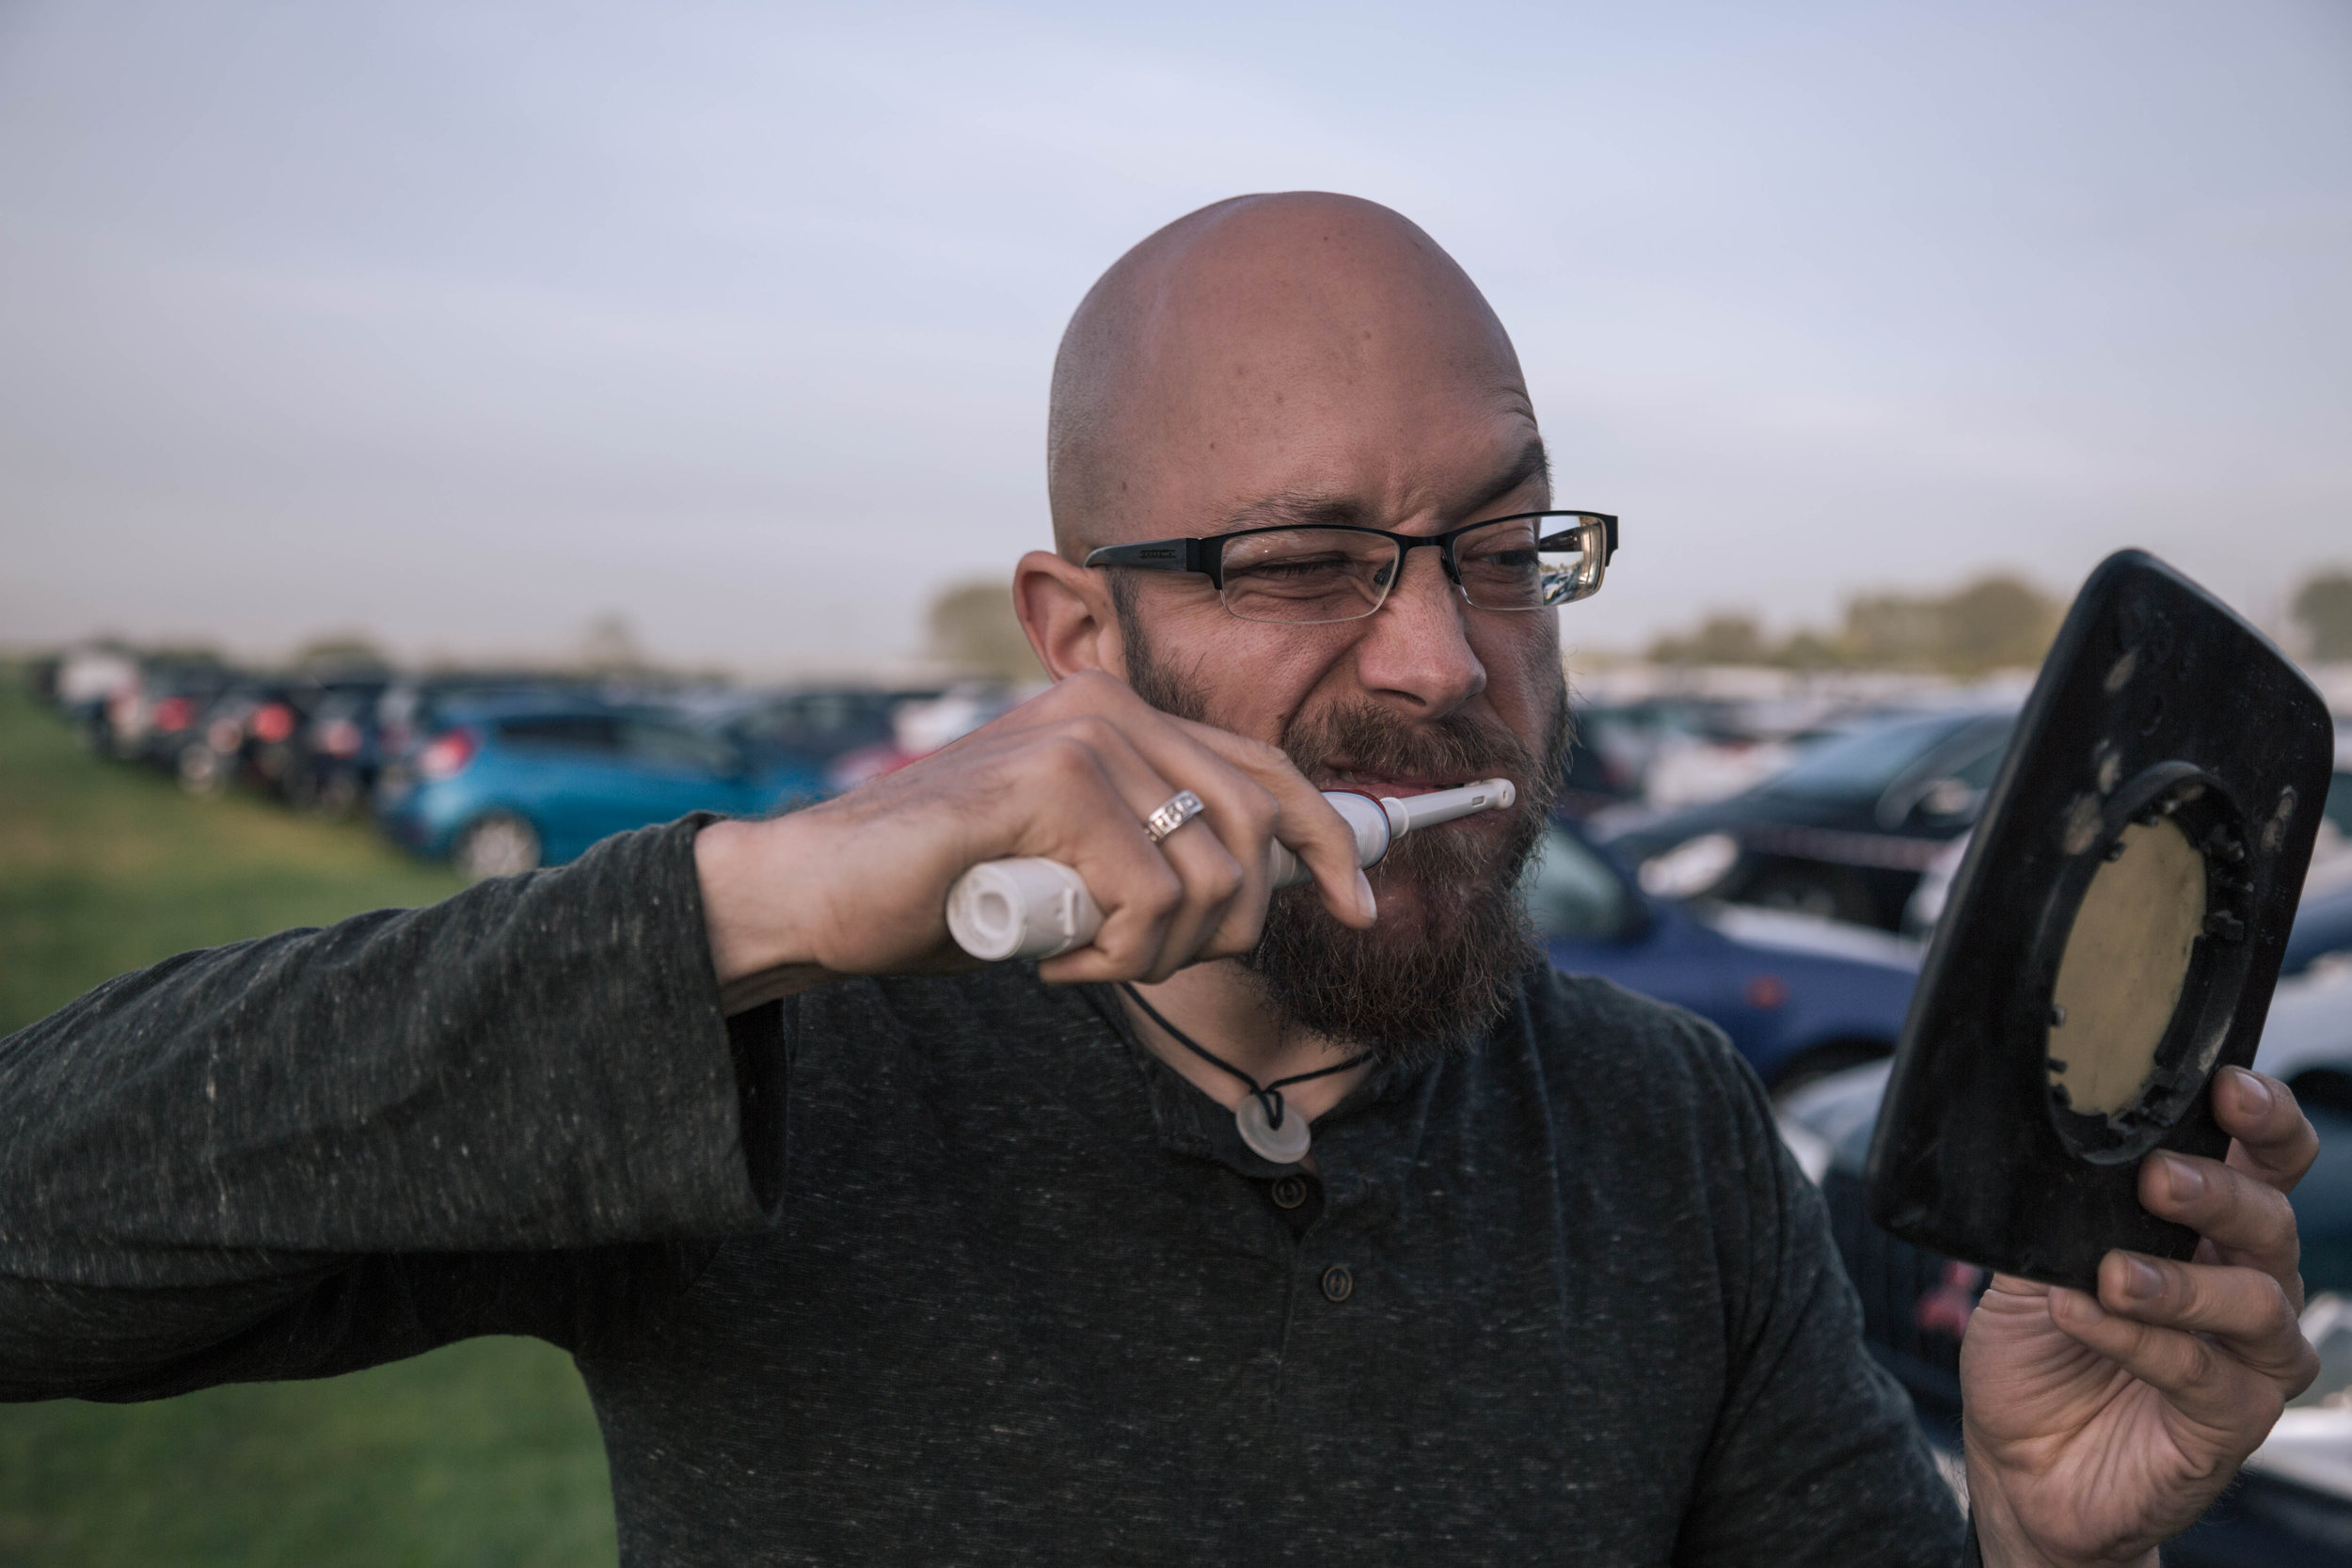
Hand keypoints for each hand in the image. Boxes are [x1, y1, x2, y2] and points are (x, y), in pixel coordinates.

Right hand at [693, 671, 1376, 1011]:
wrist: (822, 893)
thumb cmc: (949, 889)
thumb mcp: (1078, 863)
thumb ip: (1152, 850)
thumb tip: (1261, 886)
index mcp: (1124, 715)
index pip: (1269, 770)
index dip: (1332, 841)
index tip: (1360, 909)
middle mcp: (1112, 708)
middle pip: (1258, 829)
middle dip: (1232, 926)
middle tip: (1147, 962)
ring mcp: (1083, 736)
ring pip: (1210, 876)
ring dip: (1159, 955)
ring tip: (1081, 955)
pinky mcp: (1053, 779)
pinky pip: (1152, 899)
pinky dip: (1115, 956)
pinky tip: (1053, 954)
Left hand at [1961, 1065, 2321, 1567]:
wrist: (2017, 1467)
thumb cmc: (2037, 1356)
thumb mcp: (2025, 1264)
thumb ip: (2050, 1211)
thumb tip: (2038, 1145)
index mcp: (2206, 1233)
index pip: (2264, 1162)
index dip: (2263, 1120)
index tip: (2229, 1087)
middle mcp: (2244, 1286)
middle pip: (2271, 1220)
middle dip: (2219, 1192)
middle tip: (2158, 1179)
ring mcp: (2247, 1359)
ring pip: (2255, 1302)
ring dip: (2181, 1282)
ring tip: (2111, 1273)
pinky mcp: (2230, 1423)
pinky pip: (2203, 1375)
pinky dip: (2139, 1341)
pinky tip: (2082, 1316)